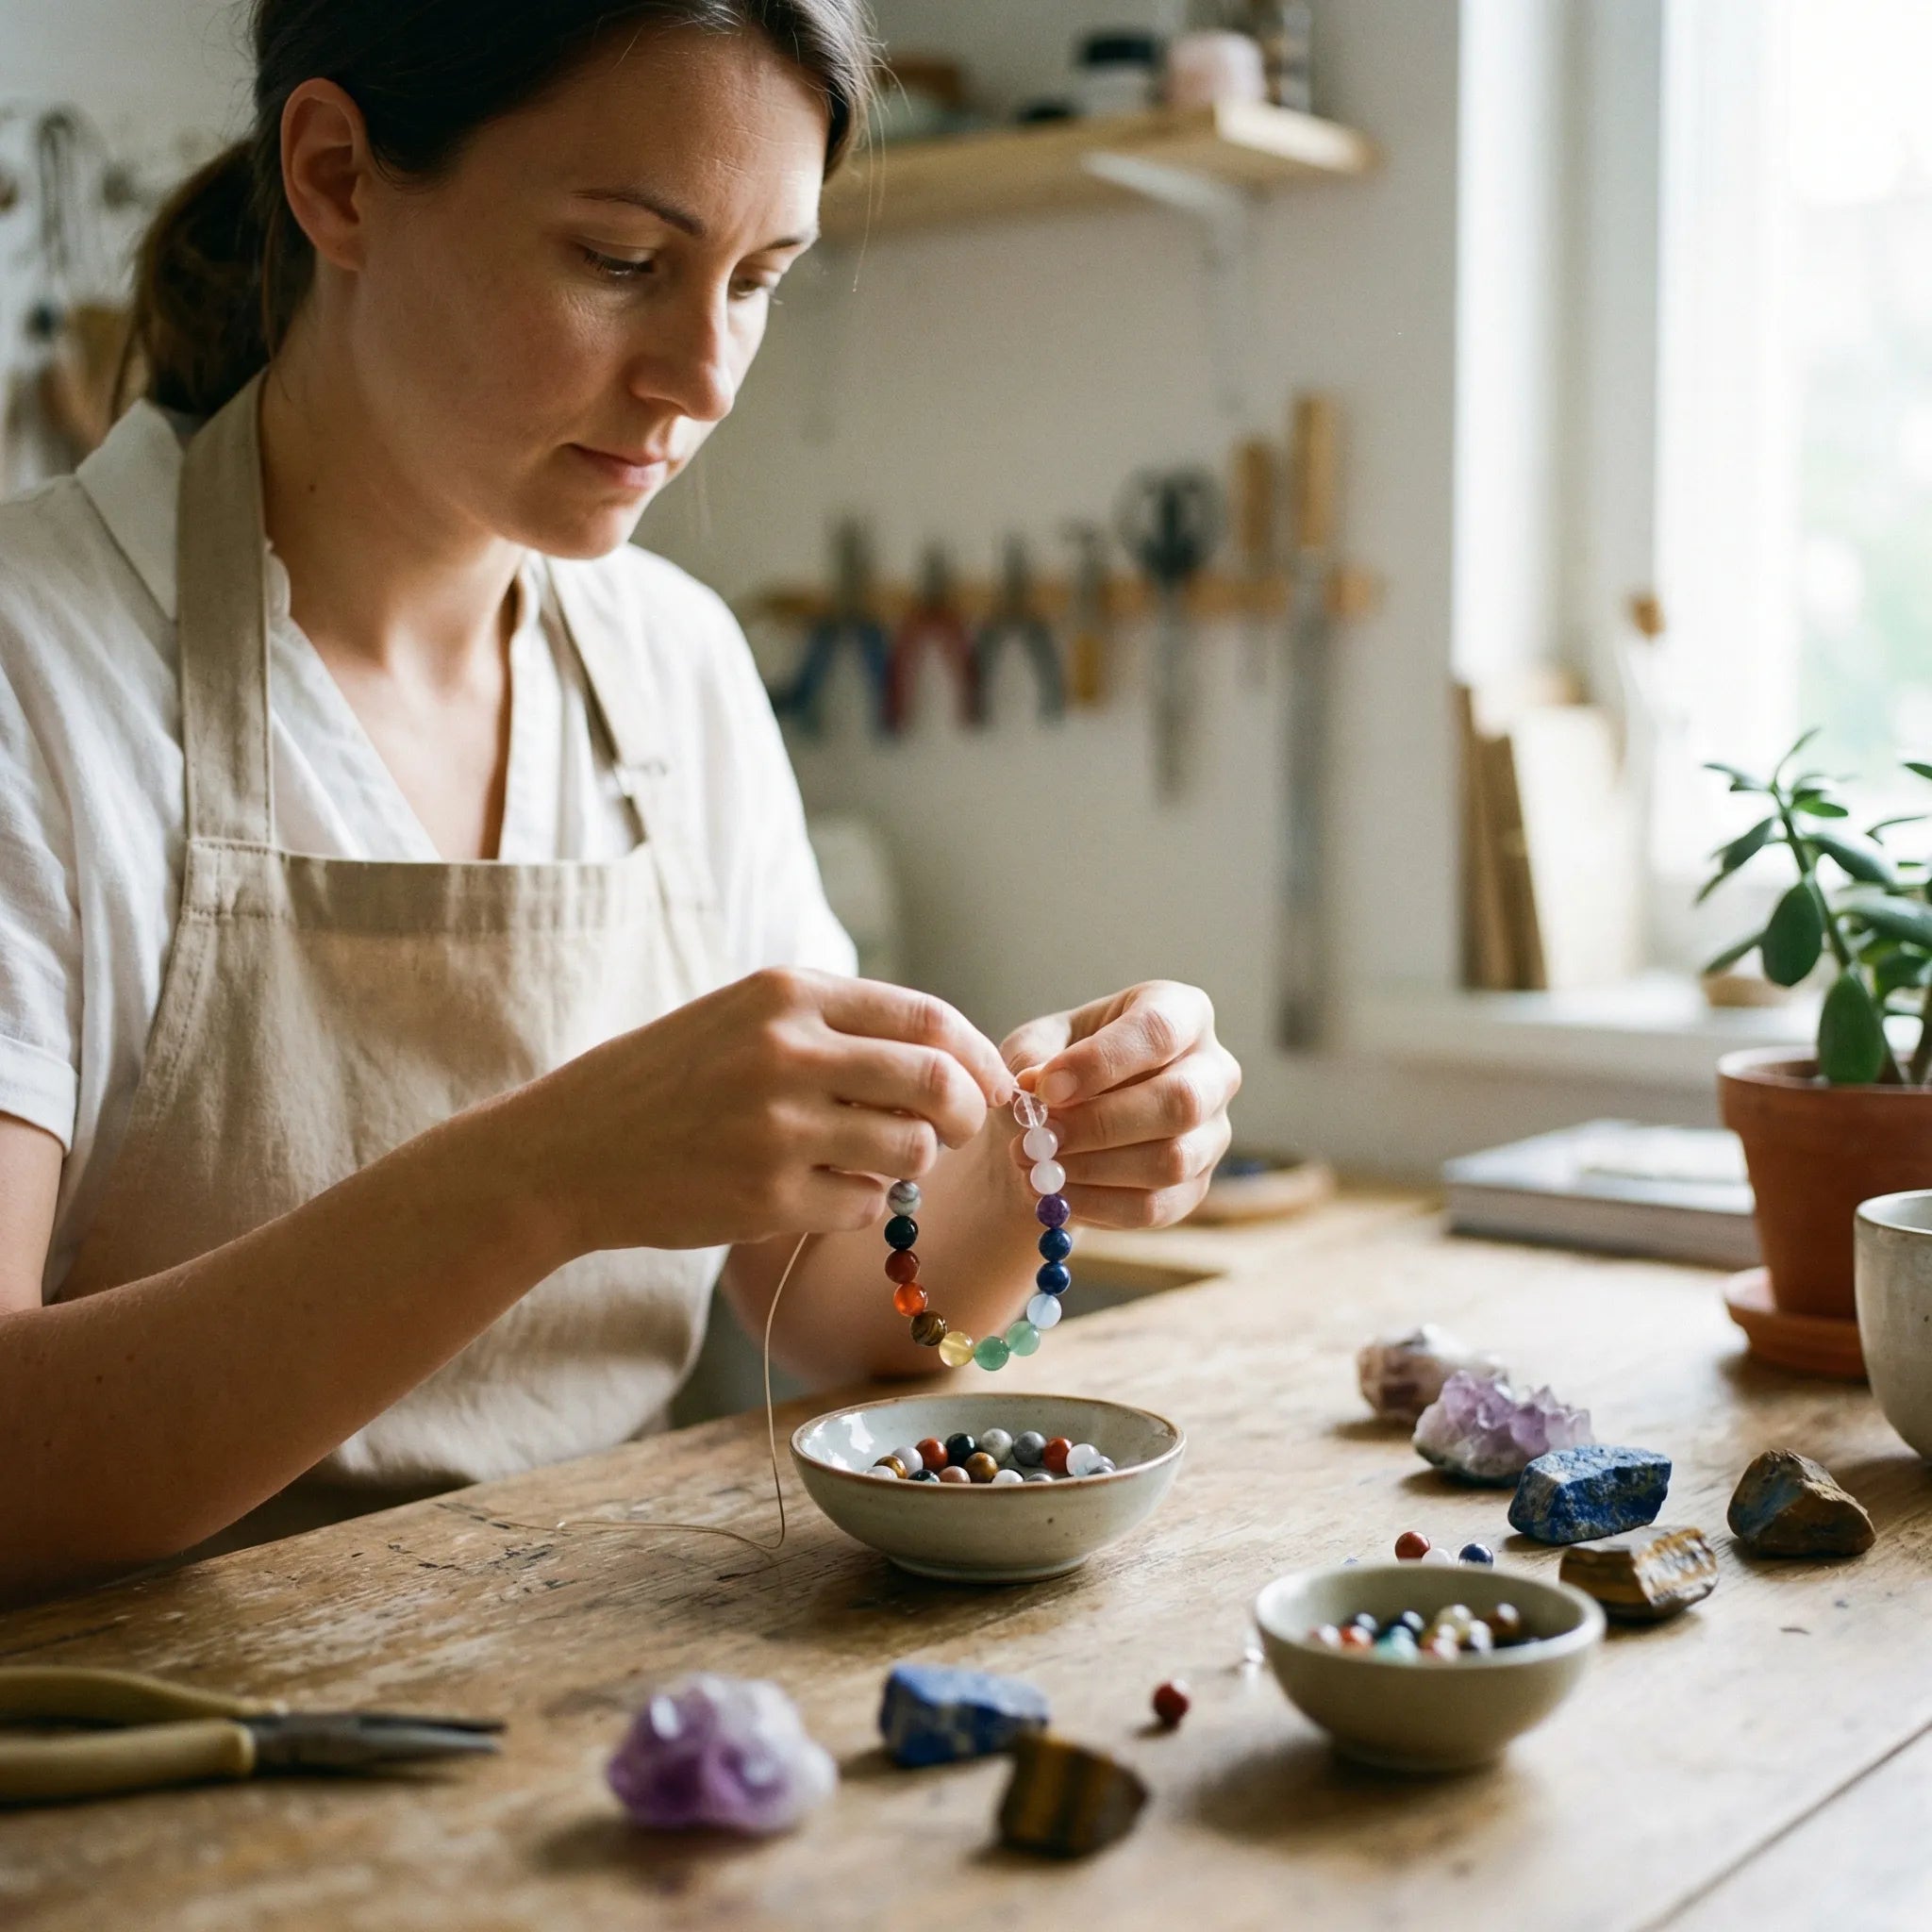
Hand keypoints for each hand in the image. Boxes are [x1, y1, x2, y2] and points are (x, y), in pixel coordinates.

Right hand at [514, 970, 1012, 1253]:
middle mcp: (786, 1051)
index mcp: (787, 993)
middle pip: (938, 1083)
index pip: (927, 1017)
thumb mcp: (745, 1018)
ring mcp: (777, 1127)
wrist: (568, 1151)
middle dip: (967, 1114)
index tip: (993, 1085)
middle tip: (956, 1131)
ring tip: (864, 1159)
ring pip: (910, 1149)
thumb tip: (953, 1058)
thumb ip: (838, 1026)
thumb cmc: (669, 1082)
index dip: (978, 1057)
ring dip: (908, 1163)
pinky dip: (859, 1202)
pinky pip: (864, 1204)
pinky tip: (814, 1190)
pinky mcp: (766, 1197)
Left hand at [999, 981, 1240, 1229]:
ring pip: (1171, 1161)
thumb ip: (1032, 1057)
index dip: (1102, 1061)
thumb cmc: (1058, 1065)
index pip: (1158, 1030)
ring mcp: (1212, 1132)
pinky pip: (1155, 1207)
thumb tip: (1034, 1084)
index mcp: (1181, 1011)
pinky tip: (1054, 1193)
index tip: (1044, 1088)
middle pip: (1181, 1101)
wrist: (1063, 1121)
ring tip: (1034, 1165)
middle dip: (1102, 1125)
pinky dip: (1096, 1205)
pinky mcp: (1196, 1185)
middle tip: (1040, 1137)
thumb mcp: (1036, 1044)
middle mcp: (1213, 1070)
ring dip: (1093, 1169)